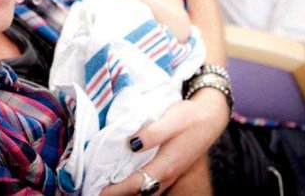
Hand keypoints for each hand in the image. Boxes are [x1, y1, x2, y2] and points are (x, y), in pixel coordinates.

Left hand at [99, 88, 229, 195]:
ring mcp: (170, 173)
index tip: (95, 191)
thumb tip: (132, 143)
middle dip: (117, 193)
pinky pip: (150, 184)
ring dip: (126, 190)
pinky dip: (136, 186)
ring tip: (105, 186)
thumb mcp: (171, 119)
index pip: (135, 184)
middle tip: (94, 189)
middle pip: (138, 192)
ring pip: (145, 190)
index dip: (114, 190)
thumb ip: (153, 133)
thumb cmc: (189, 117)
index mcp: (165, 165)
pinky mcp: (170, 168)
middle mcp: (167, 175)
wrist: (211, 116)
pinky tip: (125, 178)